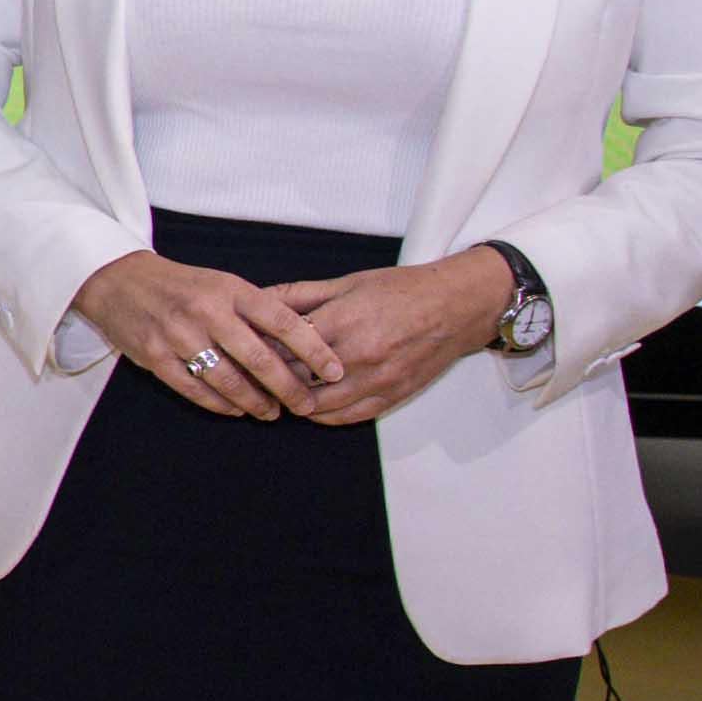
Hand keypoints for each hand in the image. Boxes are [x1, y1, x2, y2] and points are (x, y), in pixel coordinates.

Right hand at [68, 250, 339, 419]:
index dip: (314, 349)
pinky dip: (220, 404)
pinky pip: (195, 390)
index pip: (282, 321)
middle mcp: (206, 311)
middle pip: (258, 358)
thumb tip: (302, 346)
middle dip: (288, 387)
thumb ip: (256, 311)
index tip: (335, 370)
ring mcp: (178, 336)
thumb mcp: (222, 284)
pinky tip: (236, 409)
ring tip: (272, 413)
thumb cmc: (181, 285)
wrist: (118, 280)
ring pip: (228, 380)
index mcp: (230, 289)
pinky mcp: (155, 357)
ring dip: (256, 402)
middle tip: (307, 406)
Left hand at [267, 254, 512, 425]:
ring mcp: (377, 381)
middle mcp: (359, 357)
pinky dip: (323, 415)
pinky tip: (310, 406)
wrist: (457, 306)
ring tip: (277, 393)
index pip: (284, 348)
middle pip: (296, 380)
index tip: (244, 351)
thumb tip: (256, 299)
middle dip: (271, 380)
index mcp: (343, 323)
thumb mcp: (346, 283)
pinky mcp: (392, 397)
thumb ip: (299, 294)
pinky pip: (347, 417)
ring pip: (318, 406)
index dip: (259, 352)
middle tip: (251, 377)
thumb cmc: (401, 290)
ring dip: (294, 402)